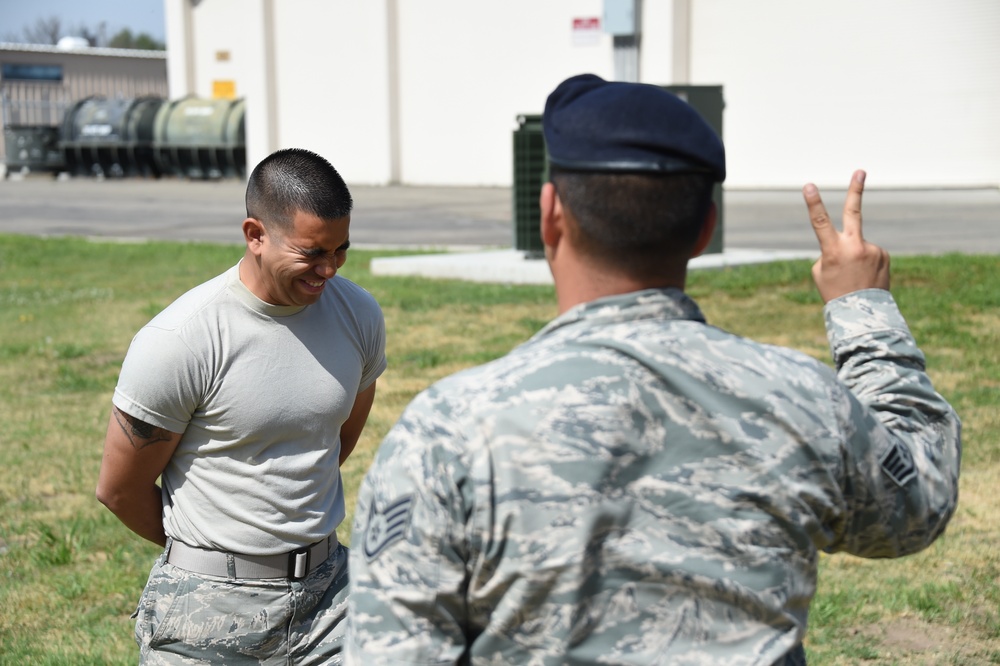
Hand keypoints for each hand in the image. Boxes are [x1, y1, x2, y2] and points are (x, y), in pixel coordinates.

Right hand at [803, 170, 889, 302]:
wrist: (863, 314)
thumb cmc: (835, 292)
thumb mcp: (821, 272)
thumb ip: (831, 250)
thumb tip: (848, 241)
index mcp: (833, 251)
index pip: (820, 222)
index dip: (813, 203)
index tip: (809, 186)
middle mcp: (855, 247)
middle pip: (854, 212)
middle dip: (856, 190)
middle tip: (860, 171)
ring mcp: (872, 249)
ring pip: (859, 245)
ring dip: (856, 257)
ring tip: (855, 277)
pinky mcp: (884, 254)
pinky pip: (871, 253)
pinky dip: (866, 262)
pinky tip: (865, 277)